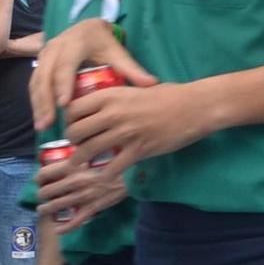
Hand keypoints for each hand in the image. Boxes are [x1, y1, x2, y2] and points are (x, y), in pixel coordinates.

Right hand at [30, 20, 157, 131]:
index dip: (63, 85)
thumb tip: (151, 84)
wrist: (87, 28)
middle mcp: (55, 47)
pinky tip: (41, 119)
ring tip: (42, 125)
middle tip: (49, 123)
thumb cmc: (104, 42)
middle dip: (46, 100)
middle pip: (45, 75)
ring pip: (36, 81)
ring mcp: (44, 55)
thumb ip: (131, 69)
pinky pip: (34, 83)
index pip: (66, 65)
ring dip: (38, 104)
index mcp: (75, 43)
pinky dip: (36, 101)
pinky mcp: (40, 63)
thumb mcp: (117, 52)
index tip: (66, 105)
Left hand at [37, 154, 127, 231]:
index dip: (38, 177)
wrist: (130, 175)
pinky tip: (57, 230)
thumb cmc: (112, 162)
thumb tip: (65, 159)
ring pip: (56, 206)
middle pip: (47, 191)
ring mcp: (82, 197)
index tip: (39, 180)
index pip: (44, 173)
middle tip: (42, 195)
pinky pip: (75, 221)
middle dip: (41, 194)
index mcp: (73, 167)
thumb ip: (77, 158)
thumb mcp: (92, 154)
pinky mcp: (91, 209)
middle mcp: (74, 182)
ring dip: (46, 209)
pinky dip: (64, 228)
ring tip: (42, 210)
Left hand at [64, 82, 210, 177]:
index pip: (73, 109)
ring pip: (89, 150)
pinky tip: (104, 176)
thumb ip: (117, 98)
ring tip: (77, 165)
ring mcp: (126, 133)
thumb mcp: (136, 88)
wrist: (195, 107)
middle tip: (76, 146)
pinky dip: (105, 174)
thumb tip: (102, 106)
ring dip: (80, 160)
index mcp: (110, 95)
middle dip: (72, 141)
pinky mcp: (139, 150)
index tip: (73, 125)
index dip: (69, 119)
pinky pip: (114, 166)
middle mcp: (113, 114)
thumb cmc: (169, 95)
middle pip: (76, 131)